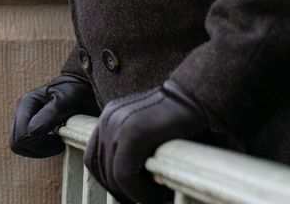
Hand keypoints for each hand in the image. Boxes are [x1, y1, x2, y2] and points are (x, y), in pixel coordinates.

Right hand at [9, 73, 99, 157]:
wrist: (82, 87)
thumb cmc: (77, 92)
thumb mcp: (67, 101)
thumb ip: (50, 115)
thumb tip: (32, 131)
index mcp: (27, 102)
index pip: (21, 135)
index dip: (39, 145)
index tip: (60, 142)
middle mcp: (21, 110)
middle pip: (16, 142)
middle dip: (37, 149)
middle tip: (57, 145)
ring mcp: (23, 118)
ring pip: (19, 145)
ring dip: (37, 150)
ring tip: (56, 142)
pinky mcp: (28, 125)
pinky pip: (26, 145)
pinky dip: (38, 148)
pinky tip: (53, 141)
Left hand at [84, 80, 208, 203]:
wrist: (195, 96)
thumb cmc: (178, 117)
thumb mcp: (146, 130)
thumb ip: (132, 149)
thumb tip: (128, 183)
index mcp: (109, 117)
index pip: (94, 158)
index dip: (108, 180)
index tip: (127, 192)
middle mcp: (108, 119)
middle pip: (99, 168)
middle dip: (120, 190)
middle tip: (142, 198)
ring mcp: (118, 125)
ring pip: (112, 176)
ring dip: (132, 193)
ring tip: (153, 198)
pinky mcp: (132, 135)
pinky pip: (124, 175)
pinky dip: (139, 192)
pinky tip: (158, 196)